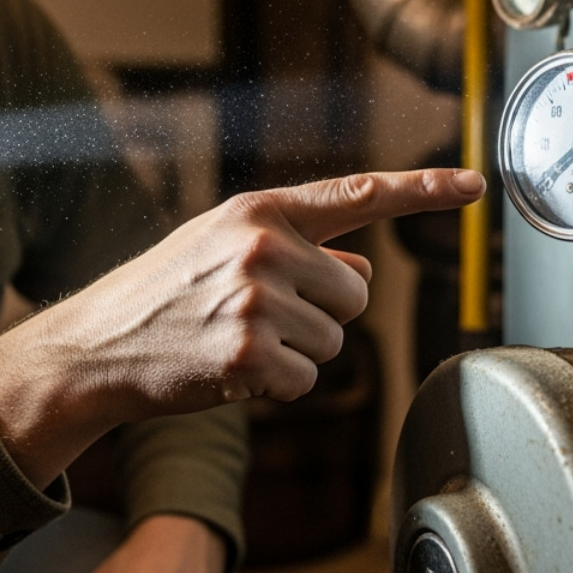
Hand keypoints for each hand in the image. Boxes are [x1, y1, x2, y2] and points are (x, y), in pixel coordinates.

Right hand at [0, 168, 485, 487]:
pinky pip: (307, 379)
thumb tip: (360, 270)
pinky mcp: (249, 353)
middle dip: (323, 316)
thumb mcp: (222, 246)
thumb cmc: (165, 295)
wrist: (97, 347)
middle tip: (261, 319)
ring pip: (336, 342)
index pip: (359, 194)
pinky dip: (278, 387)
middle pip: (359, 295)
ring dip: (297, 354)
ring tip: (237, 342)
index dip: (424, 190)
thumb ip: (297, 248)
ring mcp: (256, 299)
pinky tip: (232, 371)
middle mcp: (263, 245)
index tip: (476, 184)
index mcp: (261, 211)